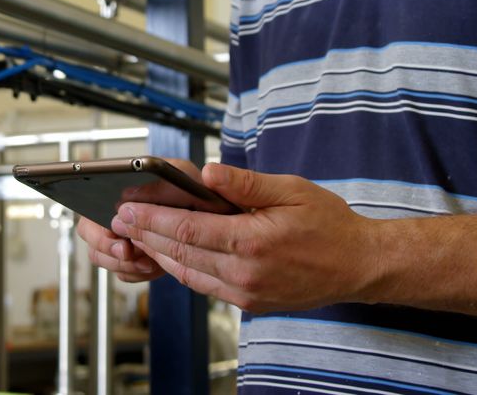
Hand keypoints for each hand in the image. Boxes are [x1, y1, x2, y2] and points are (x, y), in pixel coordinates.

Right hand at [75, 158, 205, 282]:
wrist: (209, 213)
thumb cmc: (191, 186)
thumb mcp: (181, 176)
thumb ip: (159, 183)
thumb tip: (128, 194)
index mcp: (117, 189)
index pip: (90, 209)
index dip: (98, 228)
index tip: (117, 237)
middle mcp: (113, 212)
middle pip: (90, 236)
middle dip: (108, 251)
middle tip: (129, 253)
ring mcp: (121, 236)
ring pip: (104, 258)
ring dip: (124, 264)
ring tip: (148, 262)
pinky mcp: (131, 257)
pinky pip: (123, 273)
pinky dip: (136, 273)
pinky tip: (153, 266)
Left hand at [111, 162, 382, 312]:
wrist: (358, 265)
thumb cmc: (328, 223)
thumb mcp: (291, 190)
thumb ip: (245, 183)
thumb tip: (206, 173)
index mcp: (252, 241)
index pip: (187, 229)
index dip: (151, 219)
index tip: (126, 209)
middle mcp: (245, 272)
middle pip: (180, 252)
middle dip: (145, 235)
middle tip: (119, 220)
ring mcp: (246, 293)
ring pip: (188, 273)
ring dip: (158, 254)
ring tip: (135, 236)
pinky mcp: (250, 304)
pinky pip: (205, 286)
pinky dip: (183, 270)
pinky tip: (170, 255)